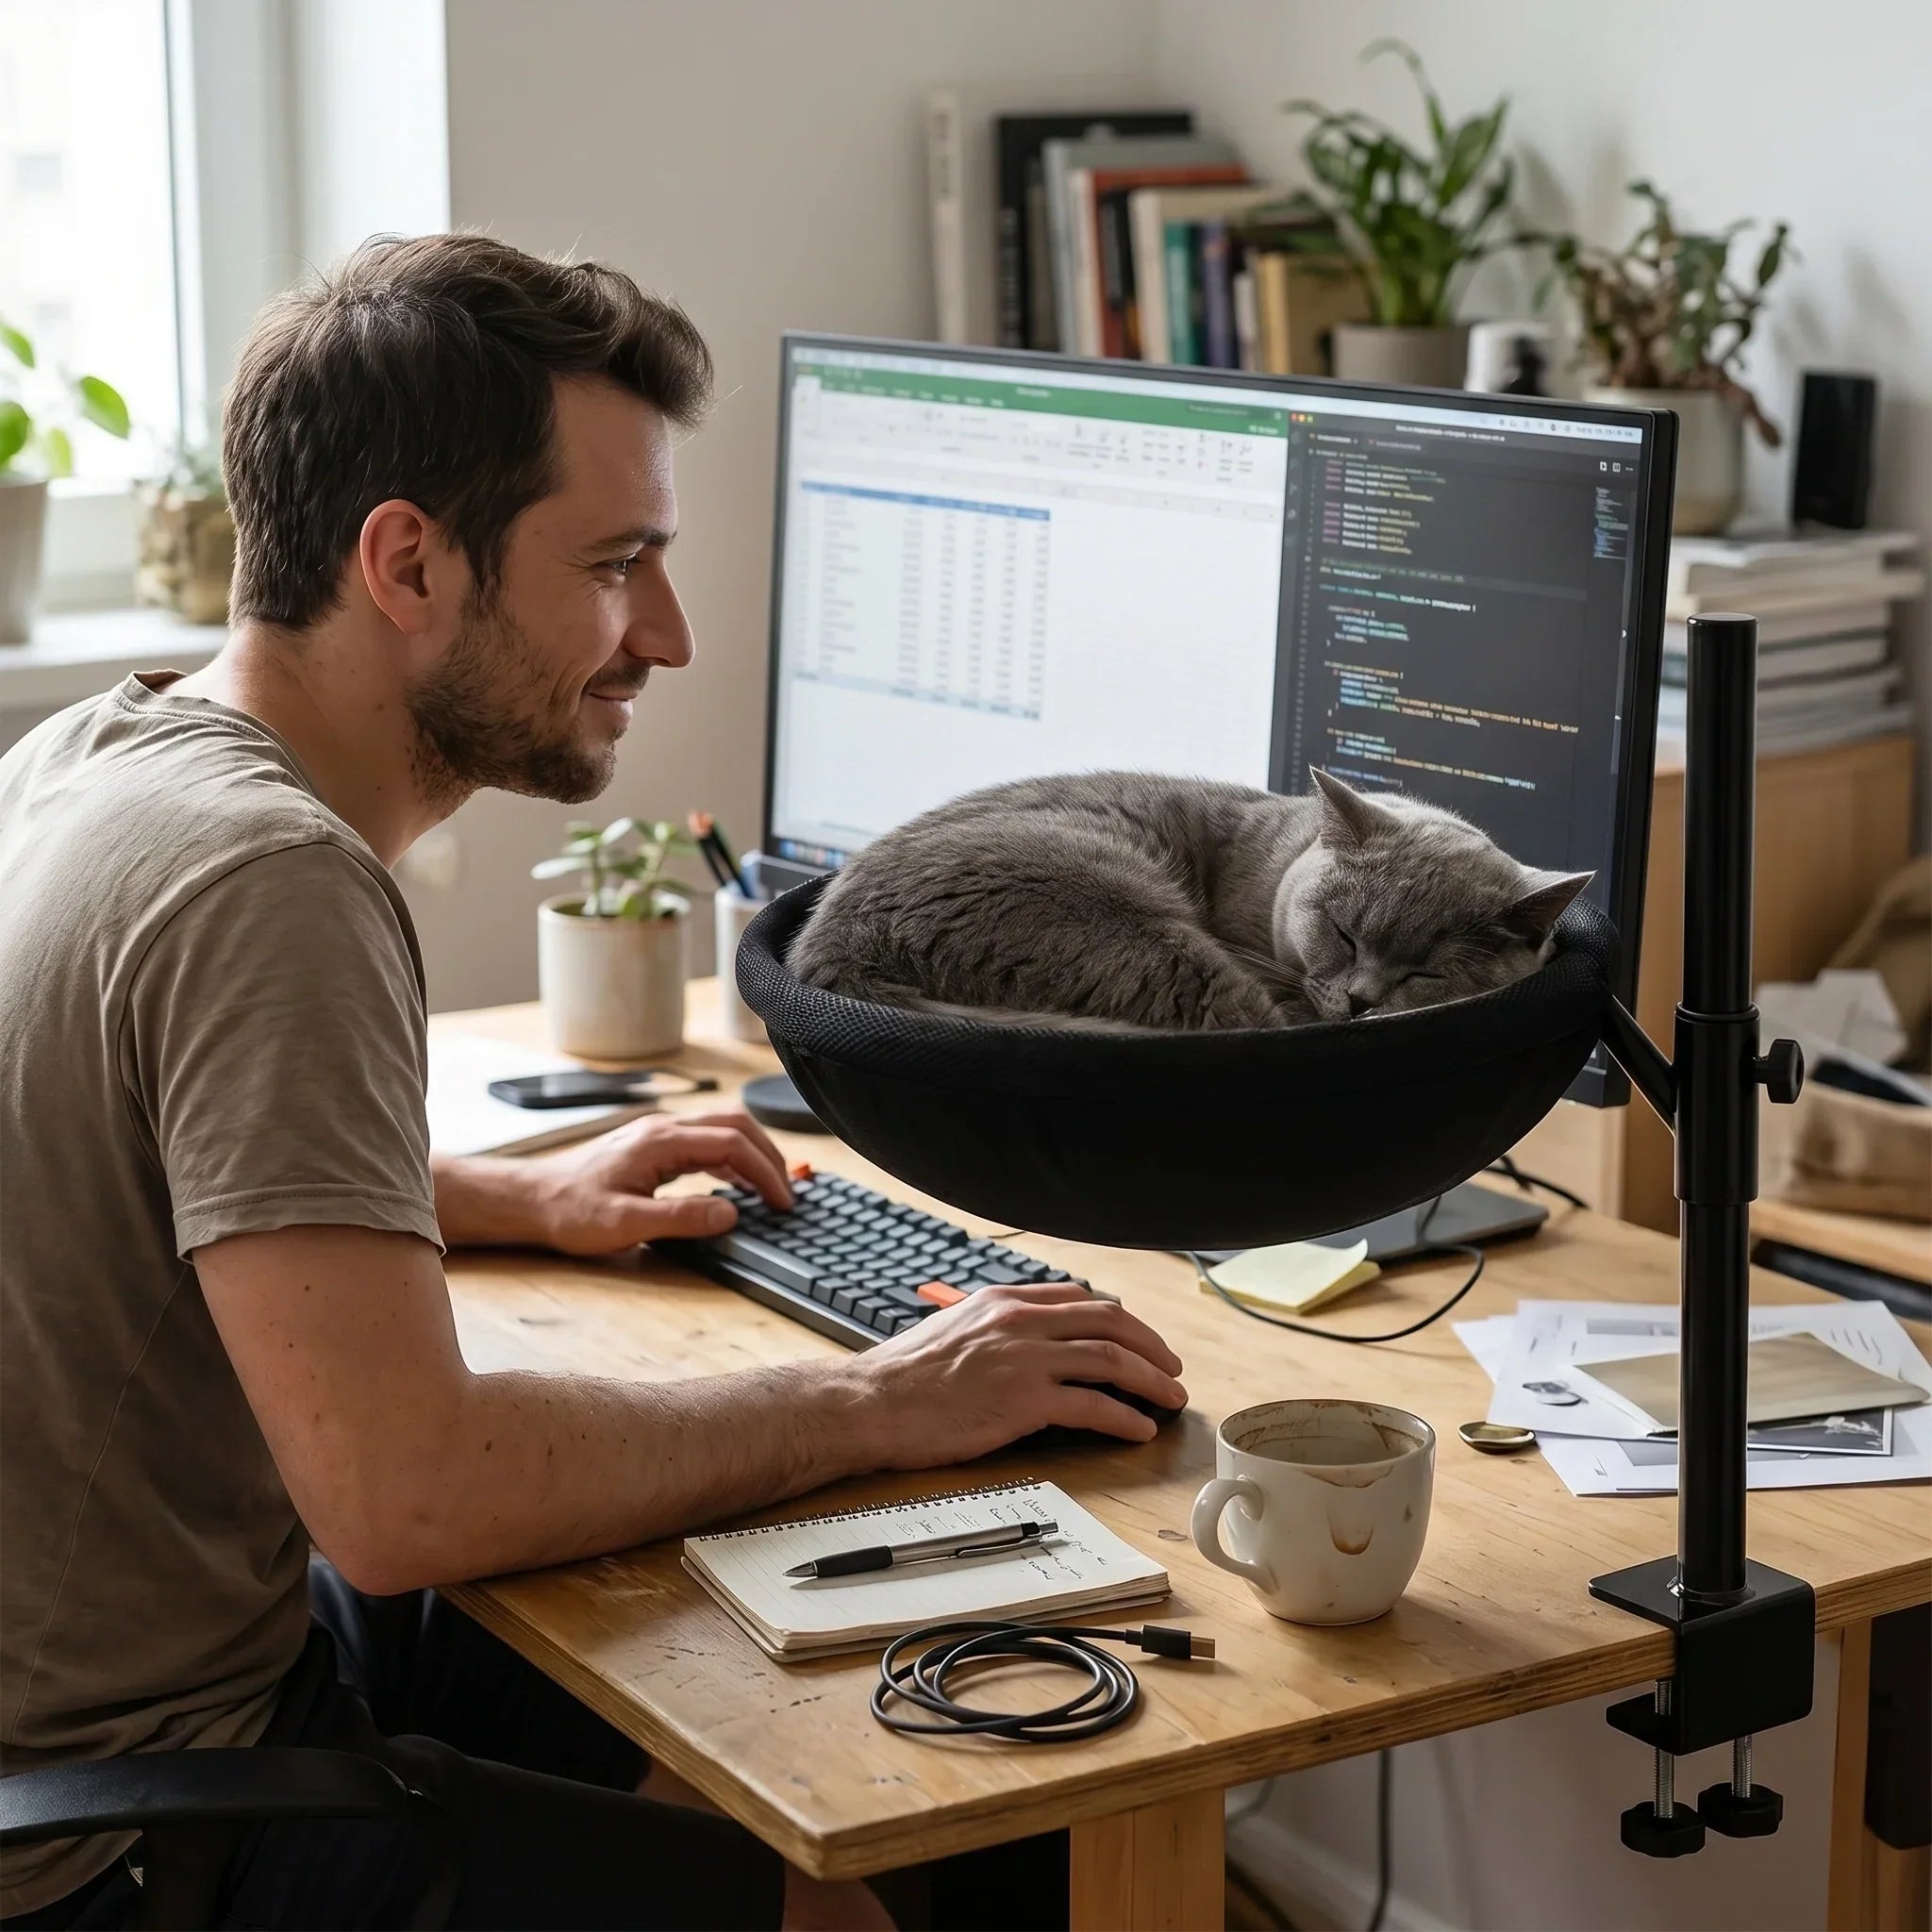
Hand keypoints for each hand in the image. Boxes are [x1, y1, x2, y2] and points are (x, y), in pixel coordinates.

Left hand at [525, 1109, 793, 1254]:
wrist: (531, 1199)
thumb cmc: (570, 1211)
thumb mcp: (626, 1223)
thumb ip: (681, 1217)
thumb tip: (730, 1213)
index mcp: (661, 1141)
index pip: (732, 1143)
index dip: (765, 1172)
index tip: (782, 1202)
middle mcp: (663, 1129)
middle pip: (735, 1125)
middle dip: (768, 1156)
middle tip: (786, 1193)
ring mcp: (657, 1134)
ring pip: (721, 1129)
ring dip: (752, 1154)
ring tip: (770, 1189)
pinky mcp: (652, 1146)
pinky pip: (704, 1142)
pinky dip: (730, 1159)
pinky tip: (735, 1184)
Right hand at [854, 1284, 1186, 1463]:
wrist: (870, 1402)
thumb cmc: (901, 1377)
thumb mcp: (952, 1330)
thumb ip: (994, 1330)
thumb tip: (1024, 1347)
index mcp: (1002, 1300)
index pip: (1078, 1298)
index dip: (1118, 1319)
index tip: (1136, 1338)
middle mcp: (1019, 1320)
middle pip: (1108, 1320)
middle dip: (1150, 1343)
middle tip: (1170, 1367)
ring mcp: (1024, 1358)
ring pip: (1110, 1358)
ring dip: (1151, 1379)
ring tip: (1170, 1397)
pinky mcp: (1023, 1400)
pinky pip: (1092, 1405)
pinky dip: (1124, 1416)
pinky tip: (1139, 1429)